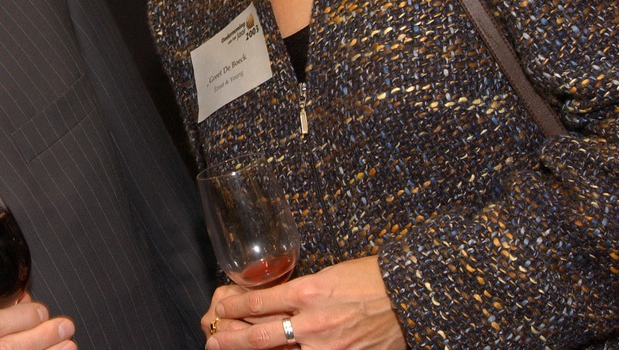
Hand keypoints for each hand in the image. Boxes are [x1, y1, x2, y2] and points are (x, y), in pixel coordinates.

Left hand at [206, 256, 403, 349]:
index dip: (234, 307)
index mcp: (309, 290)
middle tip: (211, 339)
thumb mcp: (328, 275)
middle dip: (232, 339)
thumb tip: (274, 301)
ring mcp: (327, 344)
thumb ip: (301, 291)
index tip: (219, 308)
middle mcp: (313, 320)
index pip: (259, 302)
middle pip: (261, 334)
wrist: (407, 294)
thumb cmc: (369, 278)